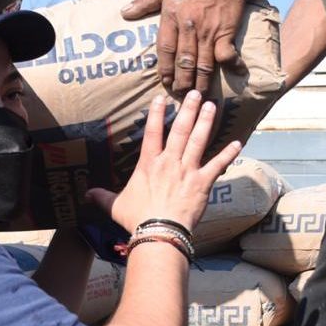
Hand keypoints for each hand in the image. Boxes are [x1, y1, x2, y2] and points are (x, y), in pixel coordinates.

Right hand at [86, 91, 241, 233]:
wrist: (159, 232)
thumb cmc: (137, 218)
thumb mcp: (116, 206)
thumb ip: (102, 197)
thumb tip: (86, 195)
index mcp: (149, 164)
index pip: (153, 132)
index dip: (157, 113)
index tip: (162, 97)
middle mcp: (169, 161)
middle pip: (181, 130)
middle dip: (188, 110)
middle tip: (196, 93)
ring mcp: (188, 170)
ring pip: (199, 140)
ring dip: (206, 122)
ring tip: (212, 106)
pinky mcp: (203, 183)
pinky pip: (218, 165)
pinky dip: (229, 154)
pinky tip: (238, 143)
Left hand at [122, 0, 246, 93]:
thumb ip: (144, 2)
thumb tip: (124, 13)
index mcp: (171, 17)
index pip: (165, 49)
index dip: (164, 68)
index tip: (165, 82)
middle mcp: (189, 27)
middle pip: (183, 61)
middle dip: (182, 81)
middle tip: (180, 95)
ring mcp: (208, 31)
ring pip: (203, 64)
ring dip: (201, 82)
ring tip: (199, 95)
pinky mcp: (225, 32)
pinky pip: (227, 54)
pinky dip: (230, 66)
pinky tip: (233, 76)